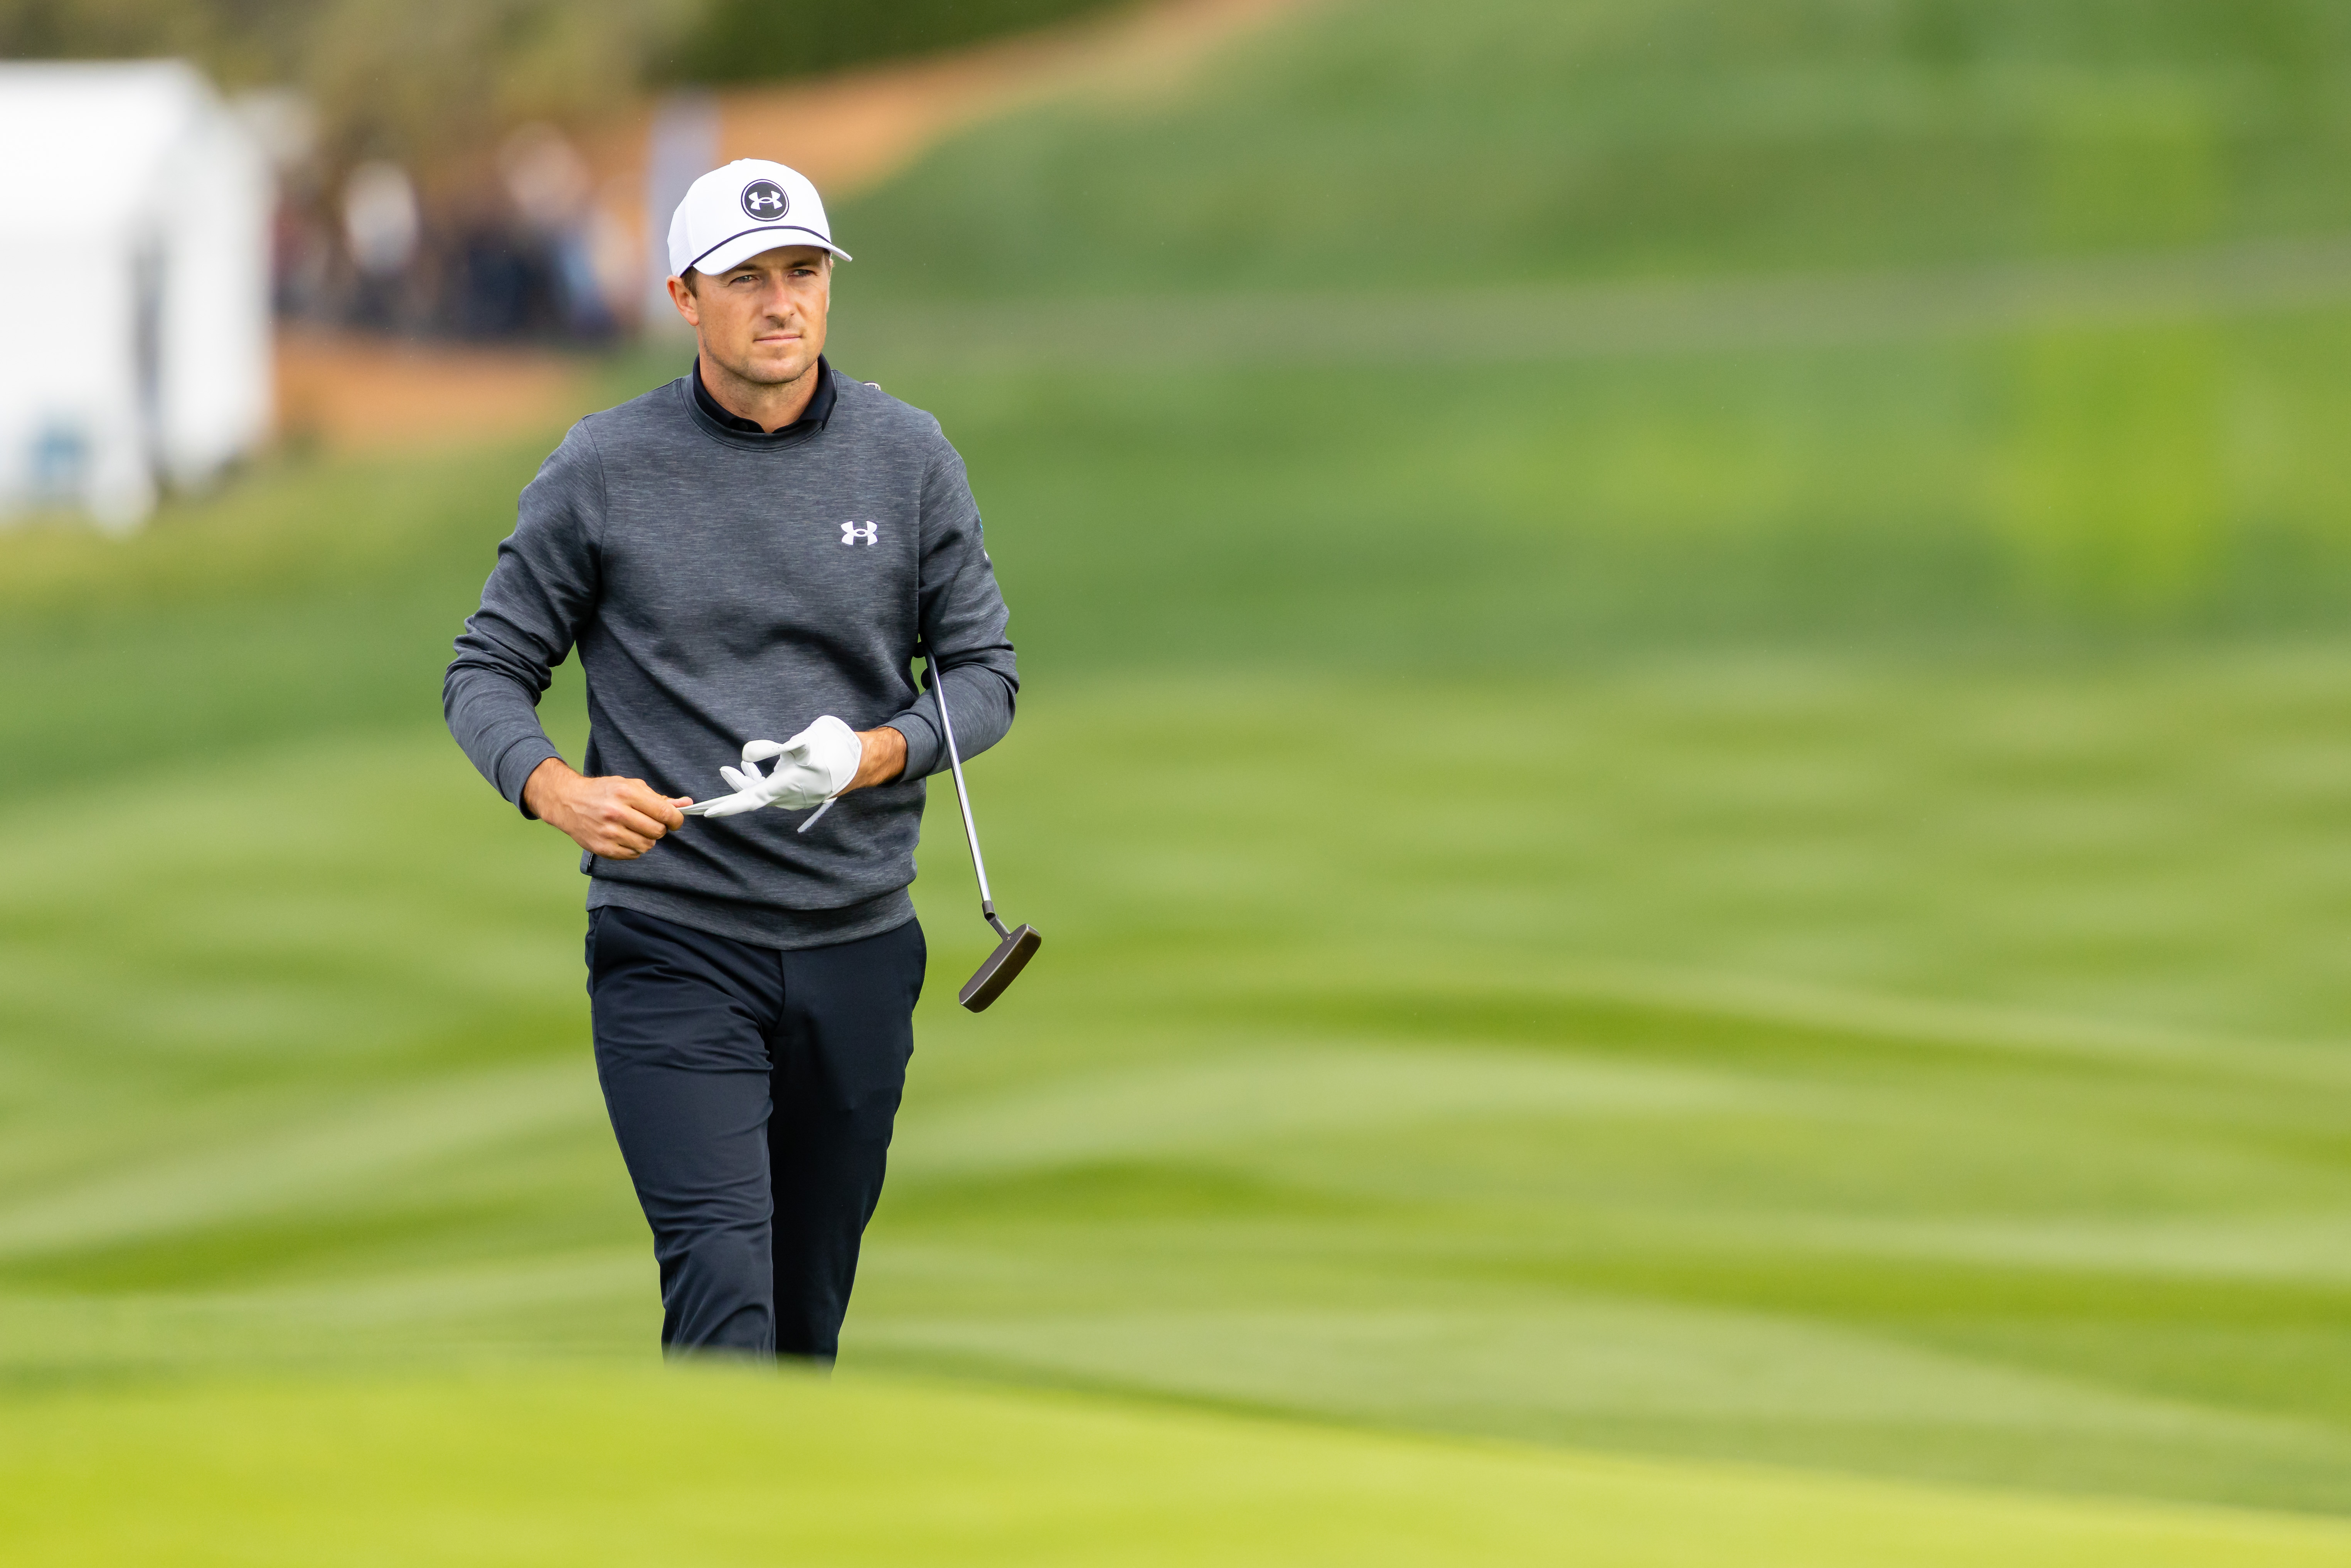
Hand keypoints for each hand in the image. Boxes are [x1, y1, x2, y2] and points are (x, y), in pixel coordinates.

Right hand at [523, 759, 688, 859]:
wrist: (568, 801)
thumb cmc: (602, 792)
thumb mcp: (630, 786)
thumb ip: (658, 797)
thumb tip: (686, 804)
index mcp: (626, 793)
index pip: (664, 813)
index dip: (676, 820)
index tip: (675, 821)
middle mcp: (616, 813)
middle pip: (657, 831)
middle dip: (660, 829)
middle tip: (651, 823)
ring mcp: (608, 832)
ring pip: (646, 845)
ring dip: (647, 839)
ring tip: (636, 829)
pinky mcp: (603, 848)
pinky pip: (632, 855)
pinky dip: (634, 848)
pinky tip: (625, 837)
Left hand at [689, 715, 863, 817]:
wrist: (861, 761)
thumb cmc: (831, 750)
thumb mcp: (801, 744)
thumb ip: (772, 748)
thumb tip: (746, 753)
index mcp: (784, 788)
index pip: (749, 801)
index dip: (727, 807)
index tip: (707, 813)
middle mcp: (787, 798)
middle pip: (752, 797)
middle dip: (734, 787)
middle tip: (720, 773)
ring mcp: (794, 798)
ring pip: (762, 793)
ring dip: (747, 782)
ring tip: (734, 768)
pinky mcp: (800, 793)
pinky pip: (774, 791)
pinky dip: (762, 782)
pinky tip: (757, 770)